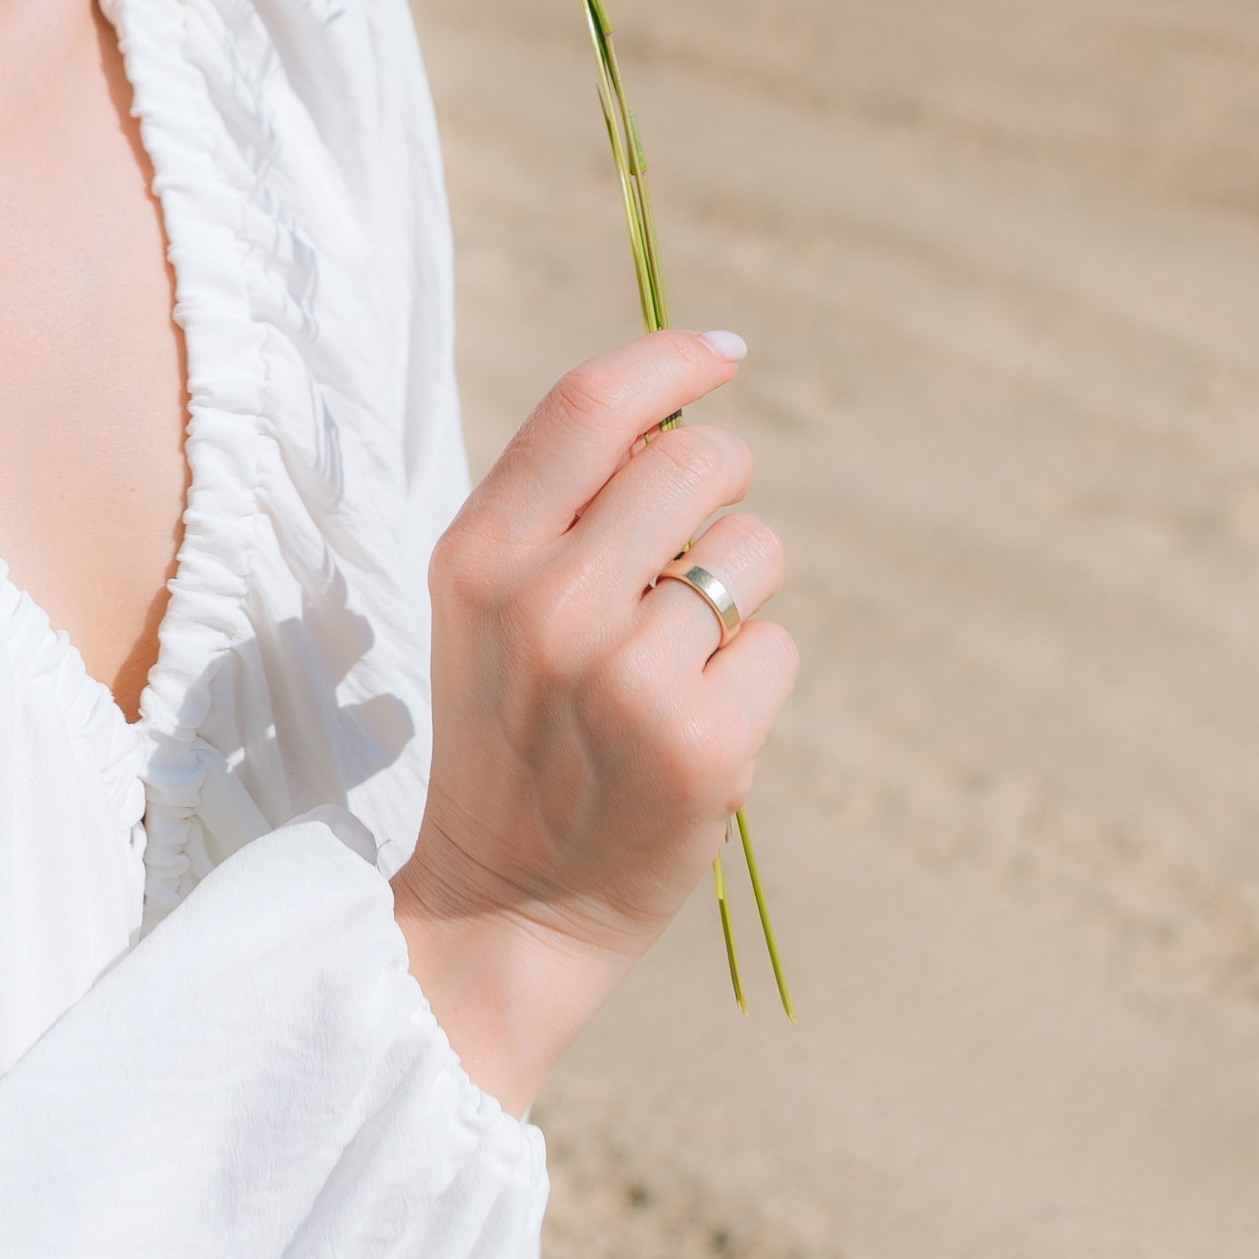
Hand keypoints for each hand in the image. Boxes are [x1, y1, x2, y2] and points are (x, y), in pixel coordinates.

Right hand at [395, 327, 794, 1111]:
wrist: (503, 905)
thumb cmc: (513, 728)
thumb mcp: (492, 602)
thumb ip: (564, 506)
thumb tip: (683, 410)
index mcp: (481, 551)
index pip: (589, 404)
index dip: (671, 358)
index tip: (724, 353)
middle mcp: (547, 601)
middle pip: (695, 460)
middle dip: (722, 483)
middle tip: (696, 546)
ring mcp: (625, 675)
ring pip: (751, 553)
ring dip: (737, 595)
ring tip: (675, 664)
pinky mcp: (700, 746)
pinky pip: (777, 647)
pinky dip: (754, 679)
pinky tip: (695, 729)